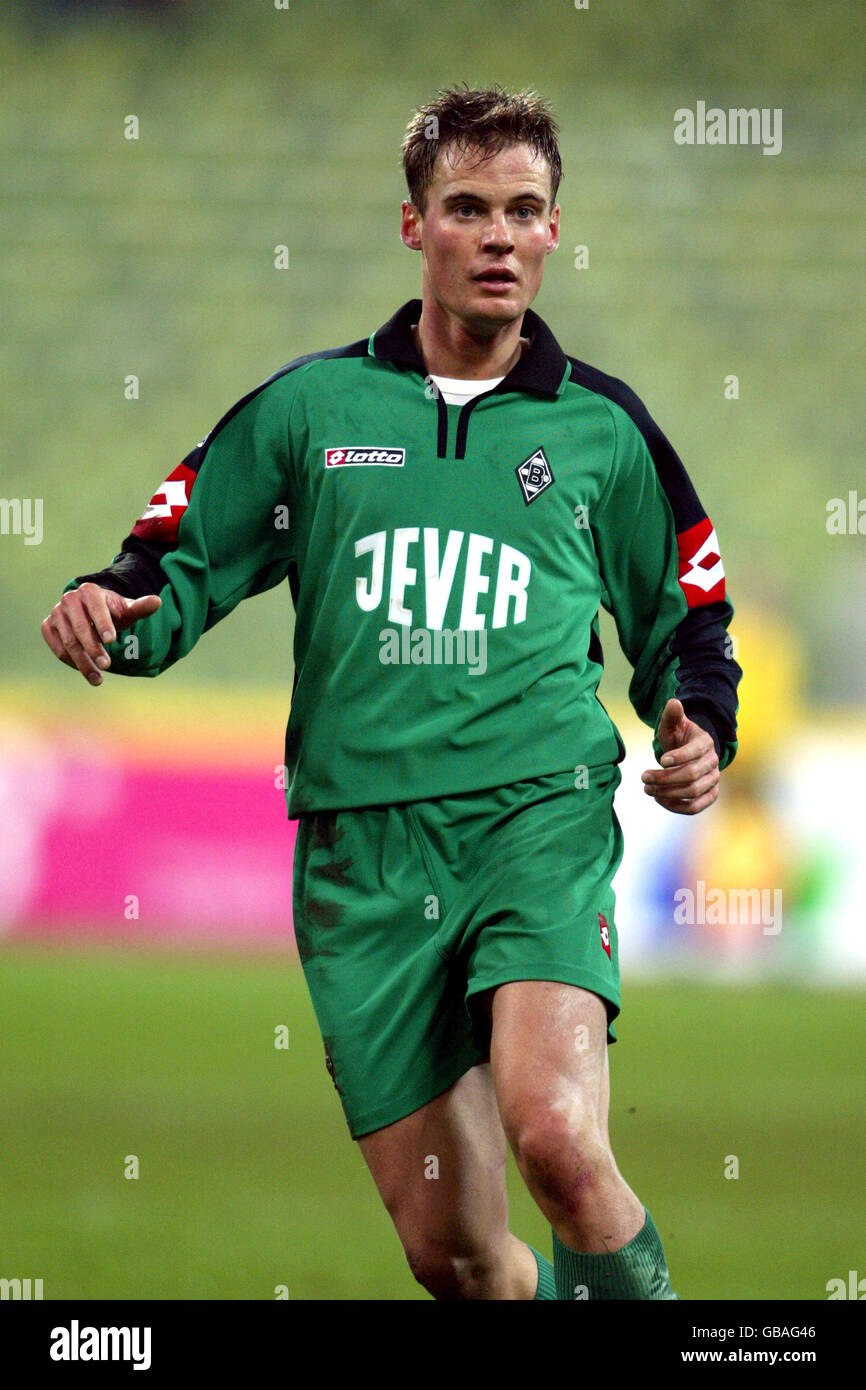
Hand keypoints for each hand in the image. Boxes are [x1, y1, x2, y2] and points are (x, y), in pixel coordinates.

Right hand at [41, 583, 160, 686]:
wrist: (90, 611)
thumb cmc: (113, 611)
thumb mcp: (127, 609)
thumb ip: (141, 607)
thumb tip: (157, 602)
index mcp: (89, 591)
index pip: (96, 609)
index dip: (103, 624)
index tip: (112, 641)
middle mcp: (69, 599)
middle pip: (80, 629)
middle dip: (94, 649)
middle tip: (107, 665)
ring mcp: (56, 613)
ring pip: (68, 642)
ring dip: (83, 662)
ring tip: (98, 679)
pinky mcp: (48, 626)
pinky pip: (57, 647)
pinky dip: (70, 661)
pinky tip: (86, 671)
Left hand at [641, 697, 718, 814]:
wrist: (690, 752)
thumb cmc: (679, 737)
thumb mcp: (673, 724)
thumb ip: (672, 715)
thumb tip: (674, 703)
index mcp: (705, 743)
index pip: (695, 752)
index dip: (678, 757)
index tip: (660, 760)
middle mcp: (713, 763)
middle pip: (691, 775)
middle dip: (665, 778)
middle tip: (644, 777)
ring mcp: (713, 780)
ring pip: (693, 793)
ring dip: (668, 793)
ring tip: (647, 789)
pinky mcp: (710, 795)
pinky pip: (696, 807)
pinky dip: (676, 806)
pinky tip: (659, 799)